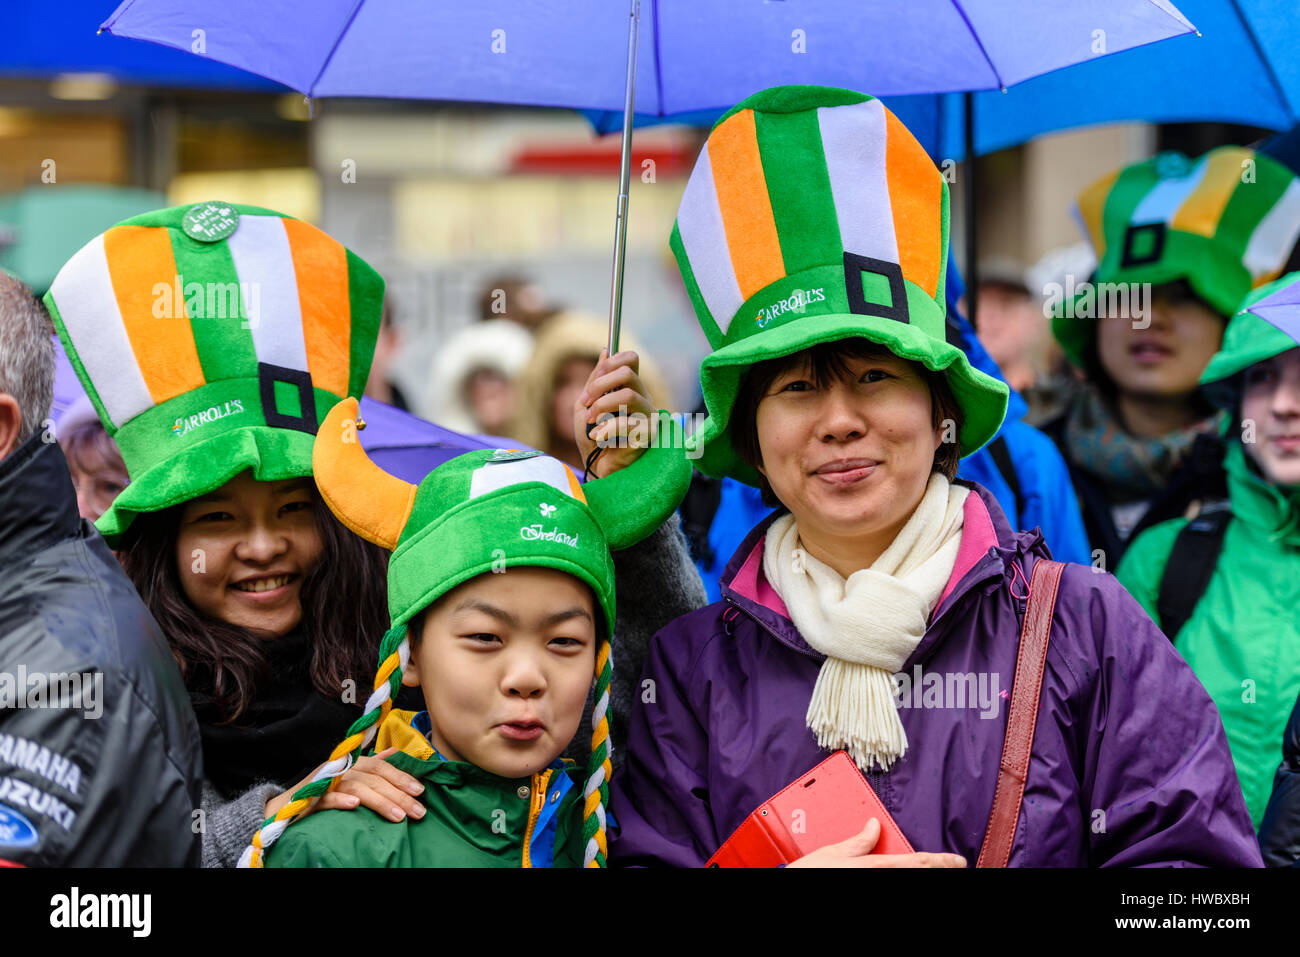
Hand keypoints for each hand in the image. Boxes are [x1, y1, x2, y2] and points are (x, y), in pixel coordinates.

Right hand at [264, 746, 425, 822]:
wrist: (284, 807)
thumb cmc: (322, 792)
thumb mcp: (350, 777)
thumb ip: (373, 765)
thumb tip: (396, 753)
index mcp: (353, 763)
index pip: (381, 767)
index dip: (402, 777)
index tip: (421, 791)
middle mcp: (342, 768)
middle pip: (374, 778)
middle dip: (399, 794)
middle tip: (418, 811)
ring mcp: (325, 782)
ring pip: (356, 788)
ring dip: (379, 801)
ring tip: (398, 816)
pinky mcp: (309, 797)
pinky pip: (327, 798)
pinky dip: (340, 801)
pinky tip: (355, 807)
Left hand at [574, 348, 656, 477]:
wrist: (598, 469)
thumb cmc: (594, 439)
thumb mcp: (586, 406)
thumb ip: (594, 382)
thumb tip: (606, 351)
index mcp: (630, 388)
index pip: (631, 359)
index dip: (610, 363)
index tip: (593, 379)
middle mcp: (642, 398)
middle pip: (627, 373)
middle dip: (600, 385)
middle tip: (586, 402)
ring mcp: (647, 416)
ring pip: (627, 395)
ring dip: (601, 406)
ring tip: (591, 421)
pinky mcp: (647, 435)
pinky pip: (627, 422)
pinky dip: (607, 429)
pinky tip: (599, 437)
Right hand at [785, 819, 966, 867]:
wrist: (796, 885)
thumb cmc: (811, 873)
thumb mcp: (833, 853)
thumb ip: (858, 841)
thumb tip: (874, 824)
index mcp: (873, 866)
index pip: (916, 863)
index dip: (941, 861)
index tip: (959, 861)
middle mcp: (877, 878)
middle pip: (917, 874)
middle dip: (938, 869)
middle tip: (954, 865)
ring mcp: (871, 883)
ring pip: (907, 881)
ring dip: (924, 875)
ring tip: (937, 868)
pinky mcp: (865, 886)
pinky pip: (893, 885)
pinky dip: (905, 876)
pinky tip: (911, 872)